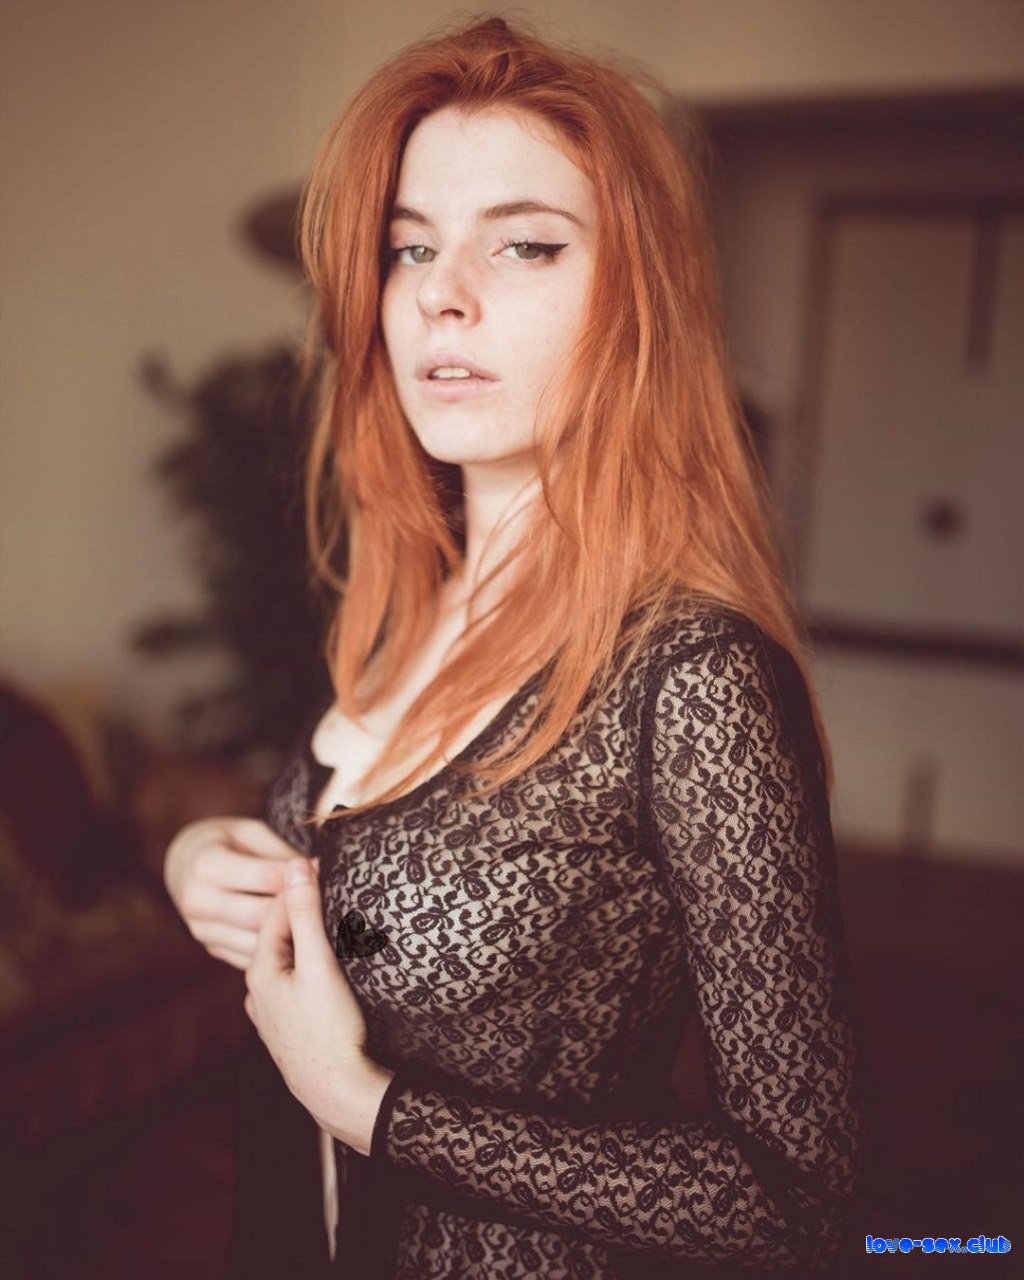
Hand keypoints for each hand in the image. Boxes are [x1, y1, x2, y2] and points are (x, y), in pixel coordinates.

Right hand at [163, 816, 315, 969]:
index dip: (298, 876)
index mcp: (205, 864)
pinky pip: (251, 956)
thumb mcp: (250, 832)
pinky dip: (276, 950)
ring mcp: (201, 929)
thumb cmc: (225, 841)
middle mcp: (197, 901)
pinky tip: (295, 935)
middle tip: (324, 899)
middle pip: (261, 915)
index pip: (265, 878)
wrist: (183, 864)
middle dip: (296, 908)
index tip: (321, 870)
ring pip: (257, 942)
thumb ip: (279, 852)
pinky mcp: (211, 947)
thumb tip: (314, 870)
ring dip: (290, 933)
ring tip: (314, 918)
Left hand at [244, 858, 394, 1154]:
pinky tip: (328, 965)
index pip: (276, 910)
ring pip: (288, 961)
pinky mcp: (290, 1029)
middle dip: (303, 909)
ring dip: (307, 938)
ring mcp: (273, 1013)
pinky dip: (309, 965)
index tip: (323, 861)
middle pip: (281, 935)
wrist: (338, 1092)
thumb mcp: (319, 965)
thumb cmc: (329, 1029)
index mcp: (260, 970)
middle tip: (332, 883)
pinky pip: (296, 983)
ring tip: (335, 919)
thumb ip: (307, 914)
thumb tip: (297, 866)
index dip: (300, 883)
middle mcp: (258, 991)